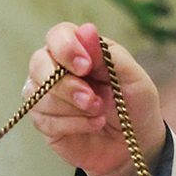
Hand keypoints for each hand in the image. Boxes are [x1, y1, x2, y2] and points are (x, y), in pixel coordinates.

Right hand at [27, 22, 164, 175]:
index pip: (57, 35)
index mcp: (79, 50)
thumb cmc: (135, 106)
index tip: (85, 67)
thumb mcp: (133, 80)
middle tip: (94, 100)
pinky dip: (73, 124)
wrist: (136, 145)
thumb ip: (109, 56)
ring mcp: (46, 94)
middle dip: (67, 85)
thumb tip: (86, 29)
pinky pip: (44, 119)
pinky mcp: (45, 121)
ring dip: (74, 108)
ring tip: (100, 114)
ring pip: (39, 94)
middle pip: (39, 63)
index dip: (66, 48)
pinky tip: (93, 125)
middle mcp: (56, 68)